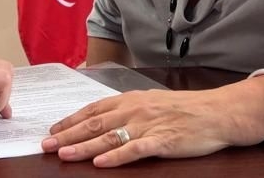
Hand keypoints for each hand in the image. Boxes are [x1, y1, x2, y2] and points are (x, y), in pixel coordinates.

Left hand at [40, 89, 234, 166]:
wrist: (217, 112)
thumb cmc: (184, 108)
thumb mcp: (151, 102)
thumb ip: (127, 110)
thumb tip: (101, 120)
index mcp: (130, 99)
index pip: (92, 110)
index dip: (70, 120)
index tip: (52, 130)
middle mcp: (135, 110)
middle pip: (94, 124)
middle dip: (67, 135)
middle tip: (46, 145)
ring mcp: (148, 125)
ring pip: (108, 137)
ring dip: (83, 147)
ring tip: (63, 155)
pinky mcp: (163, 141)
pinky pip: (135, 150)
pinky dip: (116, 157)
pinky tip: (100, 164)